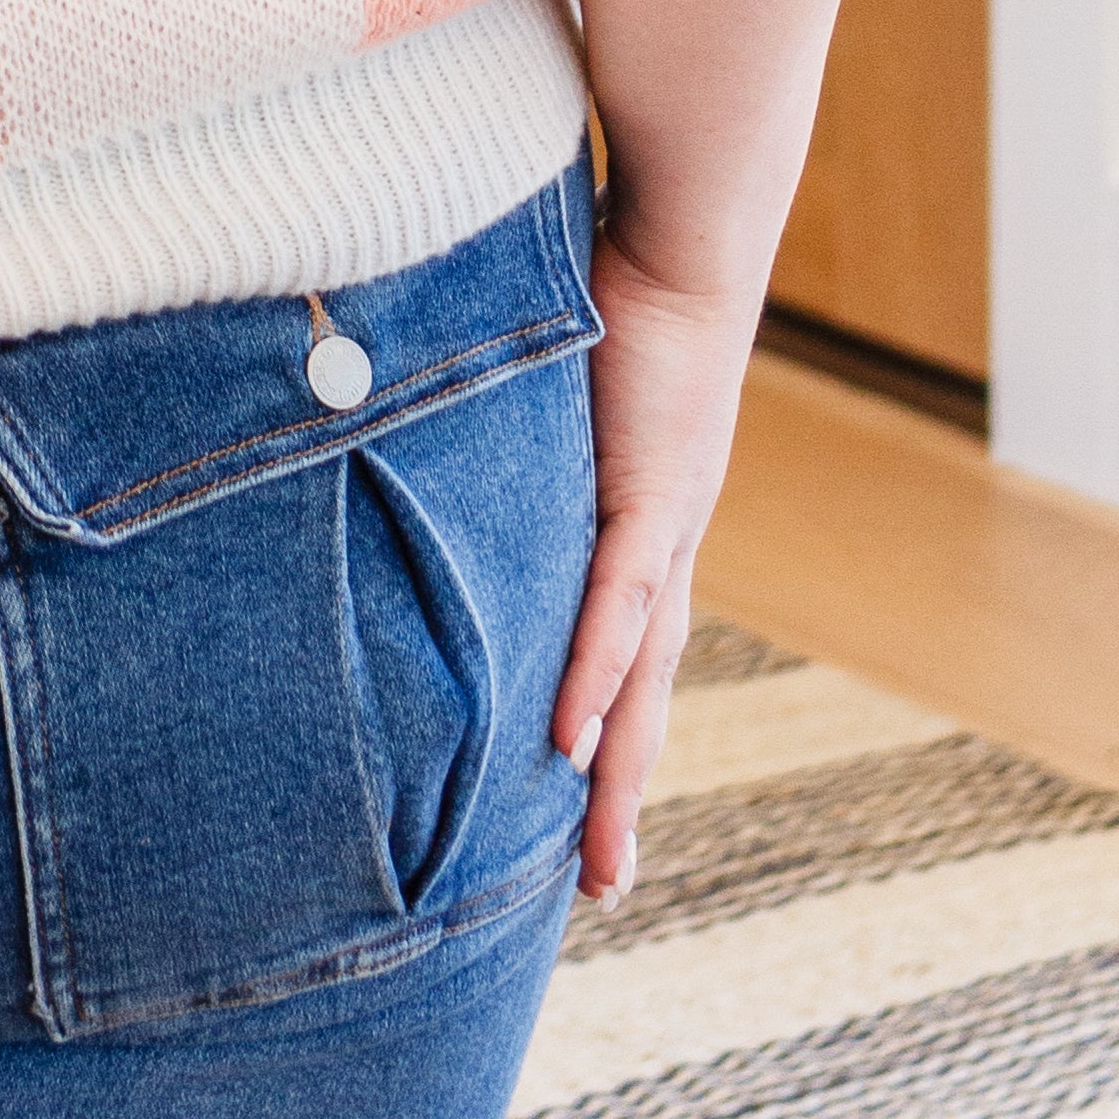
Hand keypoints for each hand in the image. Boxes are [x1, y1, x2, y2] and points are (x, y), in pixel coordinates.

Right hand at [551, 228, 759, 898]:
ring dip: (616, 767)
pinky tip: (569, 738)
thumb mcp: (545, 379)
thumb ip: (503, 418)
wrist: (691, 233)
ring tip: (597, 859)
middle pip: (641, 692)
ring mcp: (664, 522)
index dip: (607, 726)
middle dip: (618, 792)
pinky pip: (618, 597)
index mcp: (644, 520)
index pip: (625, 647)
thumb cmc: (612, 284)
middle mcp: (663, 540)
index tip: (579, 802)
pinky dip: (596, 669)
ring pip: (639, 673)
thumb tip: (427, 416)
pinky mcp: (654, 486)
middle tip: (601, 885)